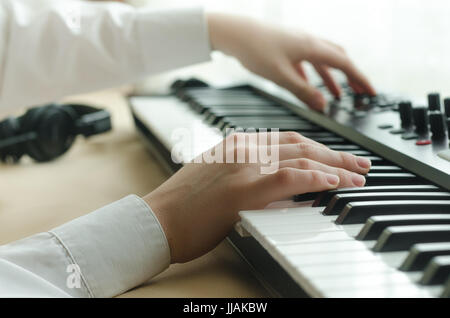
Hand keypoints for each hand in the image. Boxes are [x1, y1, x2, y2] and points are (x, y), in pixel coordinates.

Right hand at [143, 132, 370, 263]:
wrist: (158, 219)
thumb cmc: (183, 204)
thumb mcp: (215, 175)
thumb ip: (244, 171)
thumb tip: (274, 180)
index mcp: (236, 144)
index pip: (287, 140)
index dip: (318, 148)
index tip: (336, 156)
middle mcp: (243, 149)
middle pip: (301, 145)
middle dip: (335, 154)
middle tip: (359, 163)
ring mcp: (243, 167)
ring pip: (301, 159)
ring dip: (335, 167)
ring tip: (358, 176)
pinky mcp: (243, 190)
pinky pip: (289, 178)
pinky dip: (315, 178)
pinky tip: (334, 182)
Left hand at [207, 13, 375, 110]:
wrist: (233, 32)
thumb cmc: (254, 49)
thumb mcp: (281, 76)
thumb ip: (303, 92)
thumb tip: (322, 105)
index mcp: (311, 47)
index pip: (345, 64)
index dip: (360, 79)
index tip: (370, 92)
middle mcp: (308, 42)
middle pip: (338, 59)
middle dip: (351, 77)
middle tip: (359, 92)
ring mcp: (298, 42)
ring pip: (322, 60)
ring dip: (332, 78)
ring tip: (337, 96)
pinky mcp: (287, 45)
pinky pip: (307, 61)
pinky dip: (313, 74)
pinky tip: (308, 85)